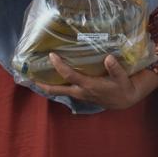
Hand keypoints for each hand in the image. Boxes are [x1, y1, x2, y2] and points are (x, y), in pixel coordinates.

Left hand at [36, 53, 153, 109]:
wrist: (126, 100)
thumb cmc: (123, 87)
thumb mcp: (122, 78)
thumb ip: (115, 68)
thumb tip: (108, 58)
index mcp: (89, 85)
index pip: (70, 76)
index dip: (60, 66)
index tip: (52, 56)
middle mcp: (81, 92)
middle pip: (58, 90)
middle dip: (44, 85)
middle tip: (31, 78)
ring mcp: (81, 95)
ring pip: (61, 92)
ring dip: (50, 86)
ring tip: (40, 78)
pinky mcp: (83, 95)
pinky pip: (67, 91)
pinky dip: (60, 86)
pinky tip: (58, 79)